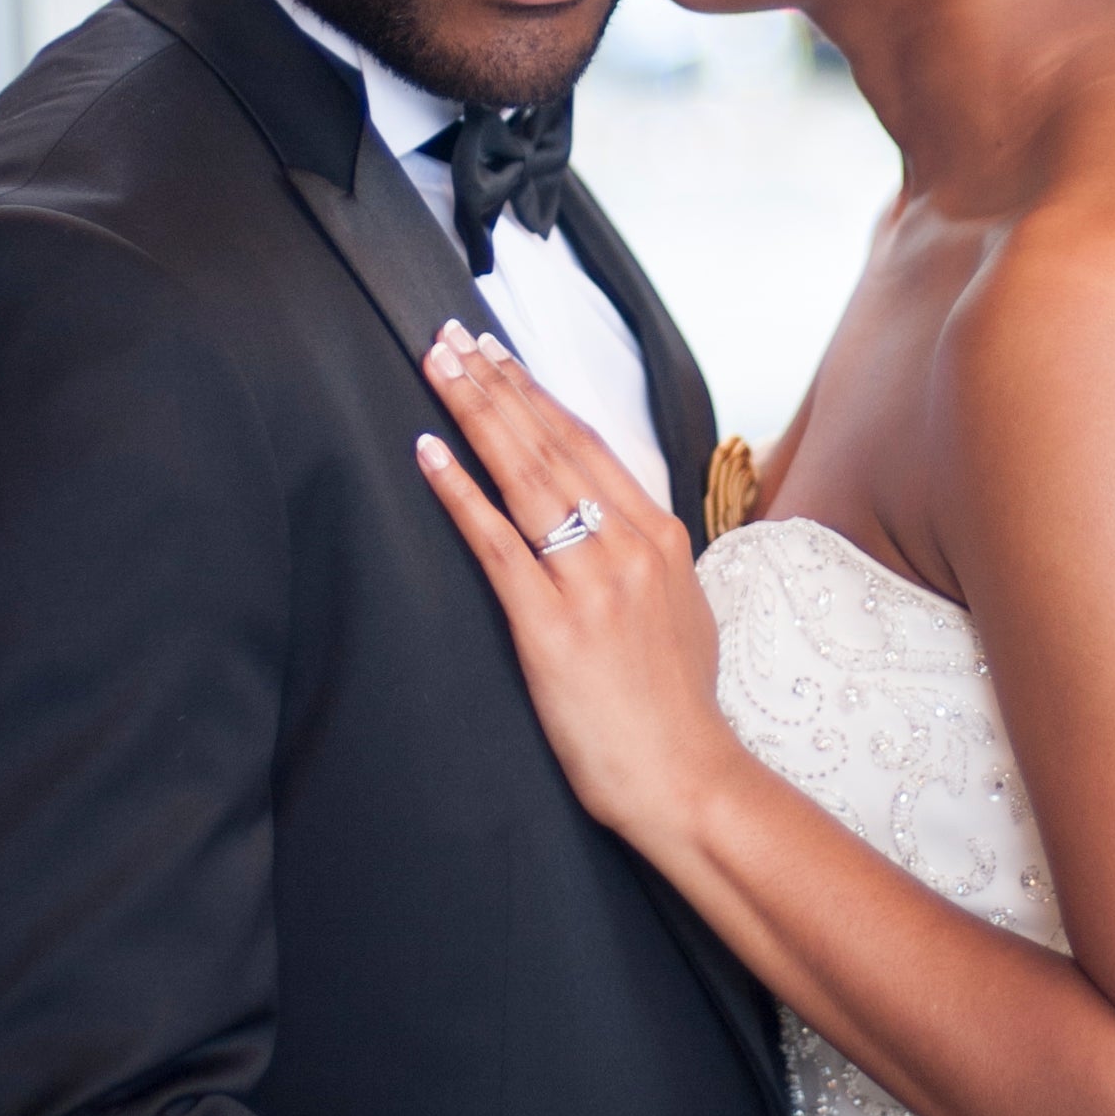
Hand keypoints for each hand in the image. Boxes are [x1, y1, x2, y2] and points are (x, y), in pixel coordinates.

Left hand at [417, 325, 738, 846]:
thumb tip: (618, 527)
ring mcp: (590, 583)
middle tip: (451, 338)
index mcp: (661, 538)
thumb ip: (649, 558)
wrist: (684, 777)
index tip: (500, 356)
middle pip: (550, 444)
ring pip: (524, 476)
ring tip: (436, 369)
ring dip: (474, 414)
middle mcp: (628, 547)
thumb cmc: (677, 708)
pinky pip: (496, 543)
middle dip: (495, 384)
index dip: (538, 394)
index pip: (590, 443)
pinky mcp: (550, 625)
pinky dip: (460, 492)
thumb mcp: (682, 610)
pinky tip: (430, 452)